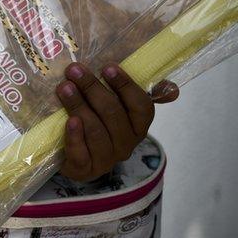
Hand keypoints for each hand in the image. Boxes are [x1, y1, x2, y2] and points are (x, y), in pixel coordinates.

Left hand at [55, 63, 178, 181]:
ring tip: (64, 88)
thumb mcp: (117, 106)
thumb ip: (140, 94)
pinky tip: (69, 121)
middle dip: (93, 89)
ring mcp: (105, 160)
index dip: (125, 86)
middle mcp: (125, 145)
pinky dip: (75, 136)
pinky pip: (81, 154)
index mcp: (138, 127)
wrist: (68, 155)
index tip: (107, 68)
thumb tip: (173, 90)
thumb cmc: (95, 122)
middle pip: (113, 114)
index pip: (142, 107)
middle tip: (74, 70)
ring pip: (95, 131)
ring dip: (79, 106)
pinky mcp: (83, 170)